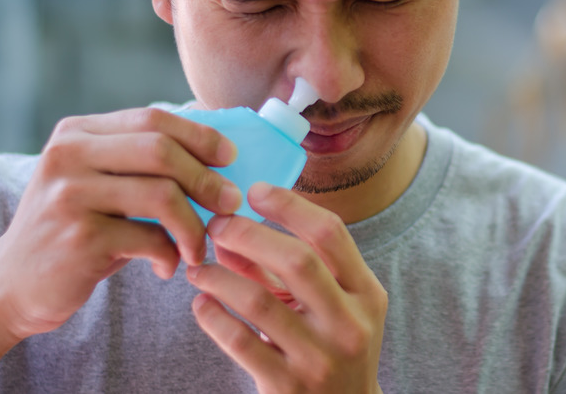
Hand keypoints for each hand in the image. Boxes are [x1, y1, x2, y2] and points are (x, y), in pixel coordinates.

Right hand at [0, 108, 241, 338]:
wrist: (14, 284)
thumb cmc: (78, 227)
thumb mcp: (101, 180)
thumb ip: (141, 156)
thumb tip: (216, 132)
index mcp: (77, 132)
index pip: (152, 118)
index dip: (200, 136)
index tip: (230, 158)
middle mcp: (68, 155)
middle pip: (162, 150)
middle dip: (207, 178)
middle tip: (230, 203)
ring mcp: (70, 195)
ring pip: (163, 195)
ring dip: (195, 225)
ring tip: (200, 246)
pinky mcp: (79, 238)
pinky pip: (150, 239)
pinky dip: (170, 255)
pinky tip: (168, 267)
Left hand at [187, 183, 387, 393]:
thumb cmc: (332, 348)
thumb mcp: (328, 307)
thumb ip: (285, 270)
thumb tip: (232, 231)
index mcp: (366, 294)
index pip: (331, 234)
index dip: (290, 206)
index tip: (256, 191)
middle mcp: (349, 324)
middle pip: (298, 261)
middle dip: (249, 234)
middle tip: (218, 224)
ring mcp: (319, 358)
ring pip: (259, 302)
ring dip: (220, 277)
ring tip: (199, 268)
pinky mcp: (286, 387)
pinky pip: (239, 342)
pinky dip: (213, 317)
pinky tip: (201, 304)